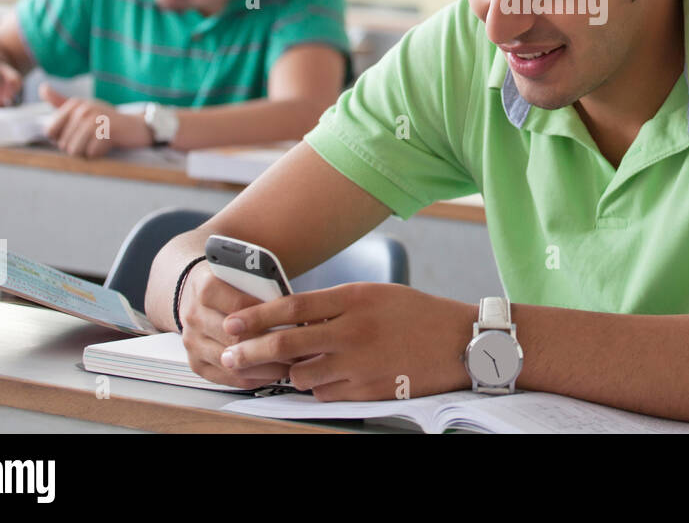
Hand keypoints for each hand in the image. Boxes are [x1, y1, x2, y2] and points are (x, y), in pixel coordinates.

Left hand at [41, 84, 149, 156]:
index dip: (61, 139)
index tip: (76, 134)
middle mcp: (83, 109)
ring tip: (98, 141)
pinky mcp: (107, 131)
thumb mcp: (83, 107)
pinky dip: (99, 153)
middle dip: (77, 147)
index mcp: (74, 104)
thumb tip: (43, 87)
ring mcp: (95, 119)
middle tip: (92, 138)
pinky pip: (91, 153)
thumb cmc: (106, 119)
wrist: (135, 126)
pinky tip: (107, 144)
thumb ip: (60, 100)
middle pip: (63, 144)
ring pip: (75, 150)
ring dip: (87, 151)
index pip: (50, 131)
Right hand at [177, 262, 293, 388]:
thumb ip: (260, 284)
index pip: (239, 307)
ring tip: (294, 363)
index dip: (267, 316)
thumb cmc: (228, 283)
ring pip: (233, 362)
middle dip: (271, 345)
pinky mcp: (197, 363)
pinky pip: (229, 378)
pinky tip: (276, 372)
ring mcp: (193, 342)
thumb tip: (291, 304)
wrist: (194, 294)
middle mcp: (195, 316)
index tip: (293, 322)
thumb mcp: (241, 271)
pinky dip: (255, 377)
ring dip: (267, 366)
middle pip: (235, 338)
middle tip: (300, 347)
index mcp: (205, 287)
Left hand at [219, 283, 475, 400]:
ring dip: (291, 373)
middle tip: (229, 357)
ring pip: (302, 375)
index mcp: (355, 298)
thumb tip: (293, 317)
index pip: (292, 305)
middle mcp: (353, 329)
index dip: (256, 315)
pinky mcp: (369, 390)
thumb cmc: (418, 314)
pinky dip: (319, 388)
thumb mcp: (377, 294)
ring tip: (290, 368)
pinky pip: (326, 394)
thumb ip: (337, 304)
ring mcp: (360, 362)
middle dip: (251, 352)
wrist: (459, 342)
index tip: (232, 323)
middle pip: (287, 343)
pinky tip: (325, 379)